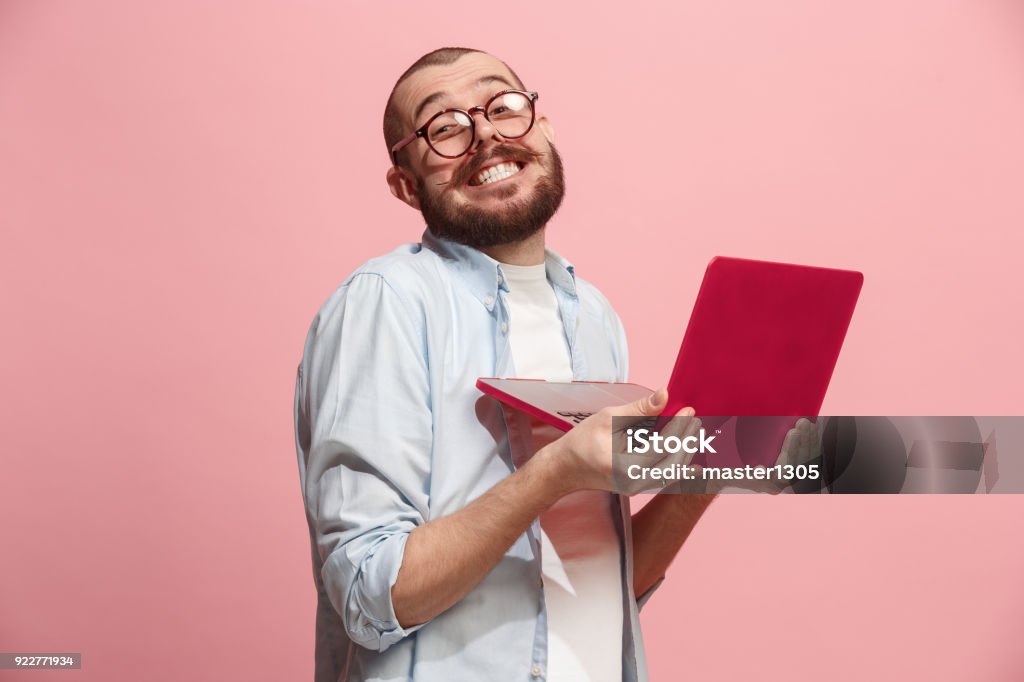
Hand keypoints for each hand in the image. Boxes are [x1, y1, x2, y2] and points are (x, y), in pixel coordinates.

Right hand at [540, 388, 700, 494]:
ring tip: (694, 431)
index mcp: (623, 466)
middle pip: (673, 464)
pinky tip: (692, 456)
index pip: (661, 447)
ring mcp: (637, 488)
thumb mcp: (608, 418)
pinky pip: (665, 477)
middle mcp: (633, 482)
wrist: (566, 468)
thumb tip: (664, 395)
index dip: (678, 428)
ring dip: (686, 452)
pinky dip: (678, 464)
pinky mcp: (638, 487)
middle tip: (695, 419)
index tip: (688, 410)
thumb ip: (639, 409)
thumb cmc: (582, 441)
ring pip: (672, 473)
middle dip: (688, 441)